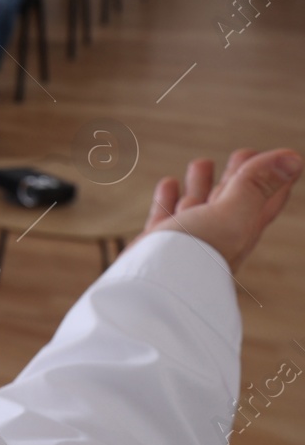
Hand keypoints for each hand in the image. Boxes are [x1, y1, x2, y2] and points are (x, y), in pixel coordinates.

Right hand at [138, 148, 301, 272]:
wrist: (153, 291)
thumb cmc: (196, 255)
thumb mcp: (231, 213)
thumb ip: (256, 184)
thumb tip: (294, 158)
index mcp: (242, 229)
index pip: (266, 197)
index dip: (275, 175)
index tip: (283, 156)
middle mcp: (217, 235)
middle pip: (234, 199)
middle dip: (240, 175)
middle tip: (243, 153)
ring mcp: (187, 239)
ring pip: (199, 205)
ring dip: (202, 183)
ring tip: (202, 163)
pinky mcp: (159, 242)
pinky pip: (167, 214)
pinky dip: (169, 197)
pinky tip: (168, 184)